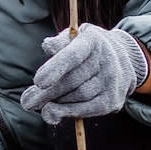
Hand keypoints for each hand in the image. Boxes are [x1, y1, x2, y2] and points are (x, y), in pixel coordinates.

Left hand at [19, 23, 145, 124]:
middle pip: (72, 81)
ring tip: (39, 106)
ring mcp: (112, 81)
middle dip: (47, 94)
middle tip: (27, 103)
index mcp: (92, 41)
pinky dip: (69, 112)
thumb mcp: (75, 36)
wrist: (124, 57)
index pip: (73, 56)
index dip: (55, 69)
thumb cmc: (88, 47)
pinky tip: (53, 113)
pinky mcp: (113, 99)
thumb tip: (48, 46)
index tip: (38, 82)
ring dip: (56, 104)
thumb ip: (60, 42)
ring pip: (79, 96)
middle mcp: (106, 60)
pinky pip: (89, 109)